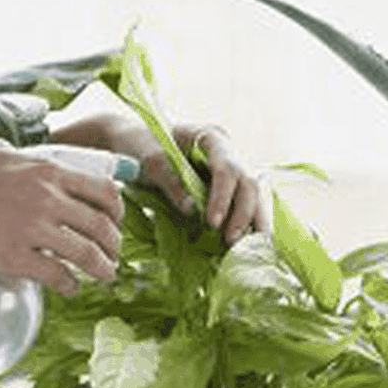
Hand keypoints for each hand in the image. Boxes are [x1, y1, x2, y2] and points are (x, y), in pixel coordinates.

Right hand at [0, 143, 124, 294]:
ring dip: (103, 269)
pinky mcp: (14, 258)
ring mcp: (32, 229)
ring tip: (105, 276)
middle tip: (114, 256)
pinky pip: (57, 275)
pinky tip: (70, 287)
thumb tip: (55, 172)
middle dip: (114, 246)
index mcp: (50, 172)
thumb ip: (37, 167)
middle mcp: (48, 199)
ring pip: (87, 254)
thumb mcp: (7, 157)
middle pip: (103, 227)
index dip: (117, 212)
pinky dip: (70, 284)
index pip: (105, 192)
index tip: (115, 224)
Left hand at [151, 125, 262, 244]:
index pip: (228, 168)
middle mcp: (228, 153)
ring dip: (252, 223)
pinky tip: (245, 244)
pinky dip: (246, 225)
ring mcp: (231, 171)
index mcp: (212, 138)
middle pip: (249, 183)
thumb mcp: (148, 158)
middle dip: (244, 214)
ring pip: (254, 196)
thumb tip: (191, 209)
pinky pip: (244, 206)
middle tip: (231, 242)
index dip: (223, 196)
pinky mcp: (227, 188)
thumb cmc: (139, 144)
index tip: (213, 223)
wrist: (133, 144)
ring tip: (245, 249)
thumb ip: (169, 179)